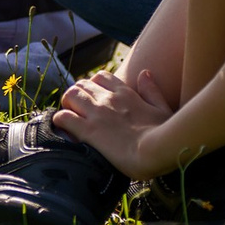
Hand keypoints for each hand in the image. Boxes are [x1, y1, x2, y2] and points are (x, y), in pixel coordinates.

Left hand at [51, 66, 177, 179]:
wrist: (156, 151)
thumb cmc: (164, 134)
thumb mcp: (163, 109)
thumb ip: (152, 90)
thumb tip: (144, 73)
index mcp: (125, 93)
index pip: (101, 76)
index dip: (93, 85)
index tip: (94, 98)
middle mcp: (108, 99)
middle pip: (81, 84)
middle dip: (78, 94)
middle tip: (79, 110)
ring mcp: (97, 113)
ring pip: (70, 96)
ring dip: (67, 105)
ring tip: (70, 116)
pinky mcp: (88, 130)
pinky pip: (64, 117)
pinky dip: (60, 121)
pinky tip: (64, 129)